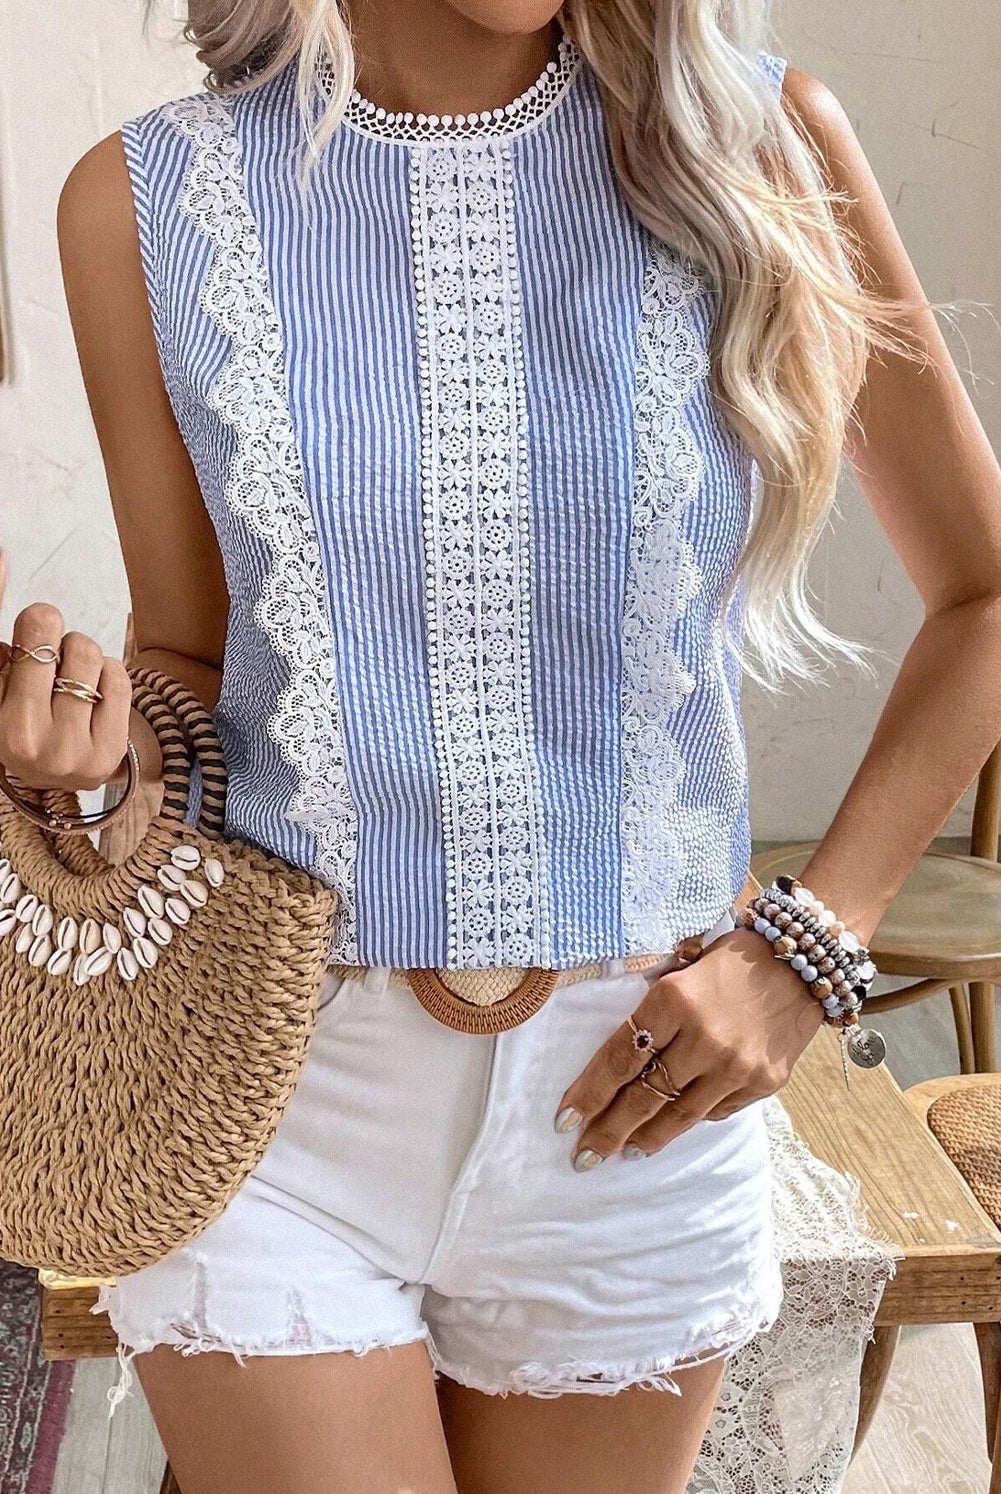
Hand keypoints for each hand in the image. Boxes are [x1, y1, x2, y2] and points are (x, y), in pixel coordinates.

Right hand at [0, 552, 132, 793]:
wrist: (52, 776)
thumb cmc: (21, 715)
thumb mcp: (3, 681)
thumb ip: (10, 640)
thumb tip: (5, 558)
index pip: (14, 648)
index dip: (27, 613)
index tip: (18, 582)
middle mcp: (31, 740)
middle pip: (57, 639)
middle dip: (52, 635)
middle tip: (48, 651)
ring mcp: (73, 752)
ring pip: (90, 654)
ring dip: (81, 655)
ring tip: (68, 679)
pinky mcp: (109, 754)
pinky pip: (118, 678)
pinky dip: (106, 675)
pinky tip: (92, 695)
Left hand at [554, 925, 824, 1168]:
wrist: (803, 962)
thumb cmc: (731, 961)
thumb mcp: (681, 971)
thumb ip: (653, 1013)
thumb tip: (618, 1063)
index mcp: (674, 1000)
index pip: (619, 1059)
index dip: (589, 1093)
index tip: (565, 1119)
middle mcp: (704, 1038)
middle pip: (643, 1097)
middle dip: (608, 1131)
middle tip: (583, 1156)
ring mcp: (736, 1066)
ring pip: (679, 1116)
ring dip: (646, 1138)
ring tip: (625, 1151)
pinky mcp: (764, 1083)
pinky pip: (717, 1111)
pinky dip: (692, 1118)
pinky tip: (674, 1125)